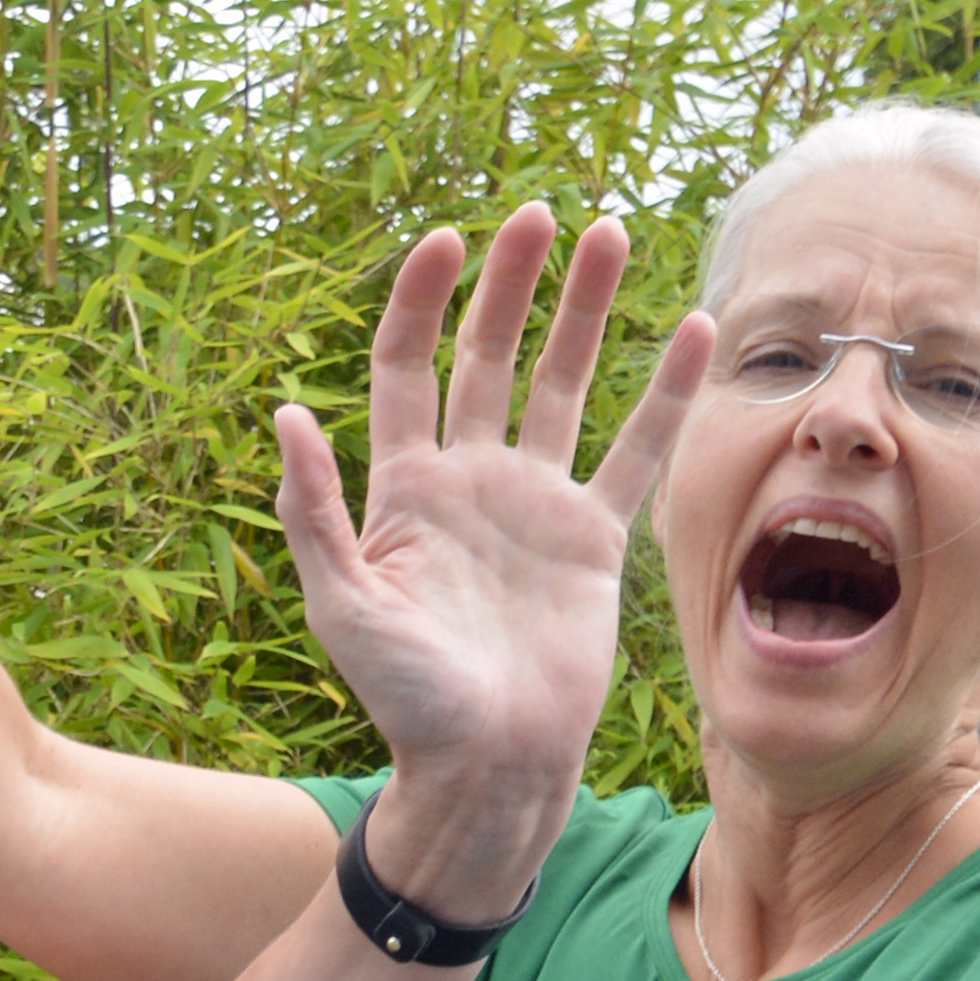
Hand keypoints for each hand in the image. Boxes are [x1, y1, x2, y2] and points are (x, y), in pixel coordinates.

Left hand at [274, 209, 711, 912]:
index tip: (445, 241)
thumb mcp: (343, 604)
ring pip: (566, 385)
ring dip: (587, 312)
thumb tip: (283, 413)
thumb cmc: (405, 700)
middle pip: (489, 357)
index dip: (421, 303)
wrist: (489, 767)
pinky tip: (696, 329)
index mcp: (403, 489)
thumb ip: (316, 510)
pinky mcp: (594, 539)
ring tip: (612, 233)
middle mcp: (470, 482)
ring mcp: (535, 505)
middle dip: (510, 285)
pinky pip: (636, 451)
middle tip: (538, 214)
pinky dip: (666, 392)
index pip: (407, 368)